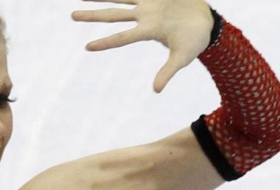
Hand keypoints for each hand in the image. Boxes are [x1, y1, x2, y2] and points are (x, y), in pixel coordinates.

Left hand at [72, 0, 214, 92]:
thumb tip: (155, 91)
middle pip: (113, 15)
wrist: (207, 22)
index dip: (105, 42)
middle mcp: (144, 16)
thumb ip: (168, 71)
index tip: (87, 47)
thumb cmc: (194, 42)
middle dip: (93, 15)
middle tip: (72, 16)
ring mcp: (149, 2)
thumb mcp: (182, 58)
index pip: (122, 37)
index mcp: (148, 31)